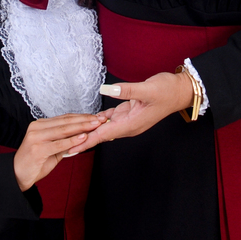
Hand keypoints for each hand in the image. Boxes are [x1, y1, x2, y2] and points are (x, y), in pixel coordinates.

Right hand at [12, 114, 107, 191]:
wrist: (17, 175)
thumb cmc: (35, 162)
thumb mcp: (51, 149)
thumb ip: (63, 142)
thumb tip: (82, 136)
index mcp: (40, 125)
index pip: (64, 118)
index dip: (81, 117)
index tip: (95, 117)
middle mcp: (37, 127)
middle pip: (65, 122)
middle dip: (84, 120)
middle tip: (99, 119)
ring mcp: (36, 137)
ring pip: (63, 130)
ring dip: (81, 127)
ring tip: (94, 126)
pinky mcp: (38, 148)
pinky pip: (59, 144)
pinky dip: (72, 140)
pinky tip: (83, 138)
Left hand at [70, 71, 193, 153]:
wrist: (180, 90)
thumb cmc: (167, 91)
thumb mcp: (147, 89)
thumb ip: (126, 90)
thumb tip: (105, 90)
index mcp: (131, 124)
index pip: (102, 135)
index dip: (84, 142)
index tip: (69, 151)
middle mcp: (128, 126)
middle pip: (99, 135)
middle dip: (81, 139)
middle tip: (60, 144)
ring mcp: (127, 120)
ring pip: (102, 128)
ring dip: (87, 131)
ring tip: (68, 135)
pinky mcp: (128, 112)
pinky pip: (108, 119)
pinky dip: (96, 120)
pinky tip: (85, 120)